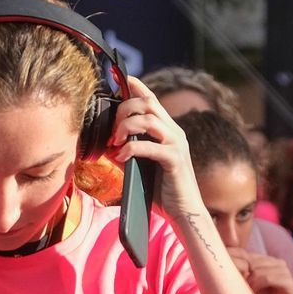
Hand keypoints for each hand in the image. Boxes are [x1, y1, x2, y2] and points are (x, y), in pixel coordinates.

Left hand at [109, 76, 201, 215]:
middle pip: (147, 103)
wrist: (184, 212)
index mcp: (167, 130)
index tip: (119, 81)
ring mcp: (176, 144)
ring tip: (115, 142)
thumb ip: (129, 152)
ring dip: (126, 127)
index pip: (151, 99)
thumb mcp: (141, 166)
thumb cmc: (161, 191)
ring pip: (149, 120)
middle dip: (124, 110)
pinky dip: (131, 149)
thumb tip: (108, 145)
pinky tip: (120, 157)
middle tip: (111, 131)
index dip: (136, 86)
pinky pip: (150, 146)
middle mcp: (174, 132)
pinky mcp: (175, 160)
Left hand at [226, 245, 292, 293]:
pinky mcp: (288, 280)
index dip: (232, 262)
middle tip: (236, 286)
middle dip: (240, 274)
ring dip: (248, 282)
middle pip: (249, 261)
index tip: (223, 275)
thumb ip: (240, 275)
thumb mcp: (249, 286)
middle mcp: (275, 261)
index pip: (243, 253)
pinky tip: (253, 292)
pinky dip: (257, 285)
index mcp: (265, 260)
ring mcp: (283, 269)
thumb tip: (219, 266)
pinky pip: (267, 278)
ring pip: (257, 269)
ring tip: (246, 291)